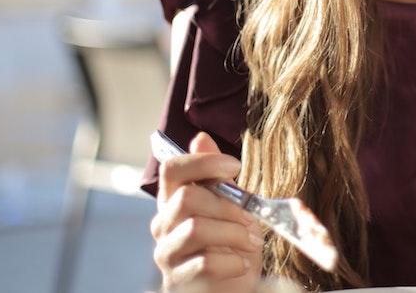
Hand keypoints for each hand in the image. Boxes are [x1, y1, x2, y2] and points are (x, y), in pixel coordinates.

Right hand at [150, 132, 263, 292]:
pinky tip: (242, 264)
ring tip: (251, 242)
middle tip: (251, 218)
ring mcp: (167, 253)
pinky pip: (203, 263)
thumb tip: (201, 137)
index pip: (172, 169)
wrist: (232, 287)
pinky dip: (231, 261)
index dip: (203, 162)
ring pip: (195, 228)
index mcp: (174, 201)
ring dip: (233, 233)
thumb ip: (216, 177)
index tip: (235, 167)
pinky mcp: (176, 280)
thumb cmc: (231, 245)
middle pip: (186, 197)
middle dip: (228, 205)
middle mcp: (164, 224)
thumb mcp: (231, 206)